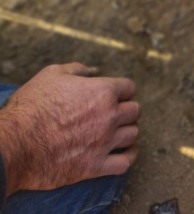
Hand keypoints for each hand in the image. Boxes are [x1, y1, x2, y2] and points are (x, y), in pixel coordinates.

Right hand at [0, 63, 138, 194]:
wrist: (15, 144)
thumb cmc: (32, 106)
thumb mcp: (53, 74)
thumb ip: (78, 69)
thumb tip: (93, 71)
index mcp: (102, 91)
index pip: (129, 87)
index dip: (122, 89)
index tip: (115, 94)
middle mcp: (109, 116)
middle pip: (134, 111)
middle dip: (126, 110)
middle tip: (114, 113)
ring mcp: (104, 142)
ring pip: (132, 135)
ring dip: (126, 132)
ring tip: (117, 132)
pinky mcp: (95, 167)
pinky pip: (124, 163)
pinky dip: (128, 157)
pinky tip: (124, 153)